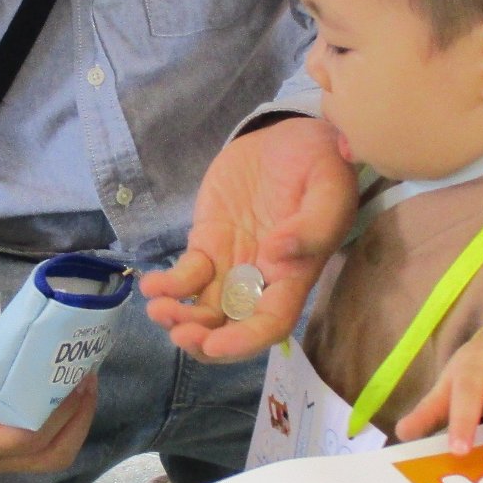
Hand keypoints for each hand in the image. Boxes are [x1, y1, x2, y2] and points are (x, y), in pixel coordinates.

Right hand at [0, 315, 98, 475]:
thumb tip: (7, 359)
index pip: (25, 440)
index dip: (56, 415)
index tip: (72, 381)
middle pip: (48, 454)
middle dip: (75, 419)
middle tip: (87, 379)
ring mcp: (7, 458)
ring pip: (58, 454)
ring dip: (79, 421)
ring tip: (87, 383)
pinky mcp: (21, 450)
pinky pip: (56, 445)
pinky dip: (73, 422)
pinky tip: (78, 392)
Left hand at [141, 117, 356, 361]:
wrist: (290, 136)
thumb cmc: (321, 163)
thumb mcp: (330, 187)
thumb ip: (314, 225)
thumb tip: (278, 254)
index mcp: (295, 276)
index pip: (271, 324)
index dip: (244, 342)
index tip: (215, 345)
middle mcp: (262, 279)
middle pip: (231, 328)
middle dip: (203, 340)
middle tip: (178, 331)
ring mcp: (231, 262)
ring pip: (204, 309)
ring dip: (179, 318)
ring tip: (158, 309)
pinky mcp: (208, 242)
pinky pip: (187, 275)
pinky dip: (168, 285)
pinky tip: (152, 285)